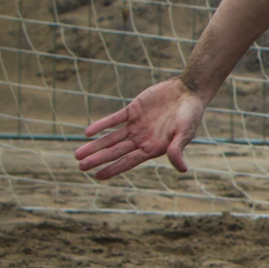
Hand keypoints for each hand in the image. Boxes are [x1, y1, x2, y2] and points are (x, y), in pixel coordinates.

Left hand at [75, 79, 206, 179]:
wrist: (188, 91)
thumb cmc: (190, 114)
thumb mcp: (185, 133)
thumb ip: (178, 149)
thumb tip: (182, 169)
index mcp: (154, 148)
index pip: (129, 161)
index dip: (113, 169)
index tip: (97, 176)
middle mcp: (142, 139)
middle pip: (116, 151)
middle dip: (98, 159)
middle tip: (80, 167)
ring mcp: (136, 125)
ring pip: (111, 138)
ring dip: (95, 146)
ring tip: (78, 154)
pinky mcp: (133, 110)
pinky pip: (114, 120)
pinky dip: (101, 125)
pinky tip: (88, 132)